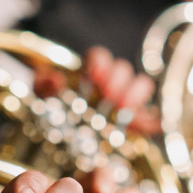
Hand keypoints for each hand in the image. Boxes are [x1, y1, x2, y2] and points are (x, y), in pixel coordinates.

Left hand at [35, 48, 157, 134]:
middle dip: (118, 80)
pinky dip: (153, 120)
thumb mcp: (40, 96)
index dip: (100, 63)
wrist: (54, 136)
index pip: (99, 56)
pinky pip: (151, 117)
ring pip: (141, 84)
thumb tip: (55, 80)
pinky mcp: (135, 121)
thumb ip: (42, 85)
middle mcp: (110, 81)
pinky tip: (152, 125)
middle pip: (123, 69)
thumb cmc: (49, 109)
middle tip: (110, 96)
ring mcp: (125, 100)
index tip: (94, 77)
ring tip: (123, 108)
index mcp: (88, 70)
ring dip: (135, 94)